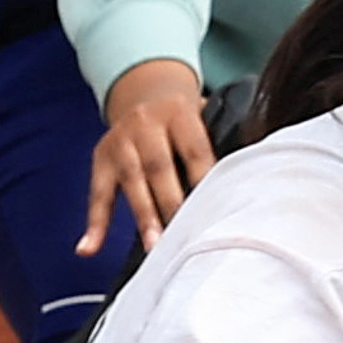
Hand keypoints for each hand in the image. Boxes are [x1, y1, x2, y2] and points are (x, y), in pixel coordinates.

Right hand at [74, 57, 216, 261]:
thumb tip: (253, 176)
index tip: (216, 210)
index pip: (195, 149)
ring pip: (131, 181)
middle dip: (171, 203)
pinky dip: (94, 224)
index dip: (205, 179)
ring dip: (142, 217)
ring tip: (153, 247)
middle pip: (159, 166)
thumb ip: (224, 140)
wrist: (145, 93)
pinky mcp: (101, 158)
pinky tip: (89, 249)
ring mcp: (121, 141)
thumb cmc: (187, 122)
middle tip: (185, 238)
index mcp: (180, 113)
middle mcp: (146, 123)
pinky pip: (97, 194)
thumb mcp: (206, 117)